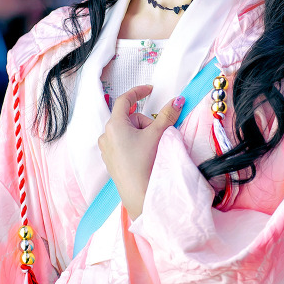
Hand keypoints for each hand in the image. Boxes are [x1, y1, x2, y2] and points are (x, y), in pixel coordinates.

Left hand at [98, 85, 184, 220]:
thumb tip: (177, 100)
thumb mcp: (157, 135)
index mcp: (114, 125)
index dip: (138, 92)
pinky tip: (143, 156)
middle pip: (129, 118)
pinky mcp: (110, 160)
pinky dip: (134, 144)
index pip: (124, 100)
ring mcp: (106, 149)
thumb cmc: (144, 162)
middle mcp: (106, 135)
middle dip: (145, 122)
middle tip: (157, 134)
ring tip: (150, 148)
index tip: (149, 90)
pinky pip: (123, 144)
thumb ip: (167, 115)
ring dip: (140, 134)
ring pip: (127, 132)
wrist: (138, 193)